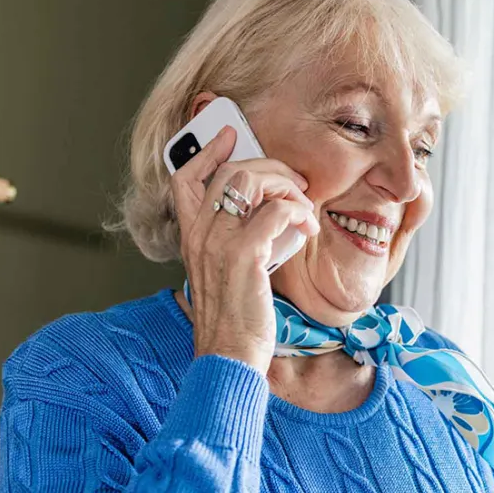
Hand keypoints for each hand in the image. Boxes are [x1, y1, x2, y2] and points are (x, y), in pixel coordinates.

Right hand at [171, 126, 319, 373]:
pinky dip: (298, 212)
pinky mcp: (245, 255)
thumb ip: (233, 242)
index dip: (207, 150)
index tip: (230, 135)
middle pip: (230, 171)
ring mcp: (219, 243)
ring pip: (252, 180)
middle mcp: (200, 235)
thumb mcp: (223, 274)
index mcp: (191, 238)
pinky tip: (307, 230)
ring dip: (287, 187)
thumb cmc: (233, 320)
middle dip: (271, 168)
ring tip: (304, 209)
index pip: (185, 178)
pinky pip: (276, 211)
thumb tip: (267, 214)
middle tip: (296, 183)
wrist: (229, 357)